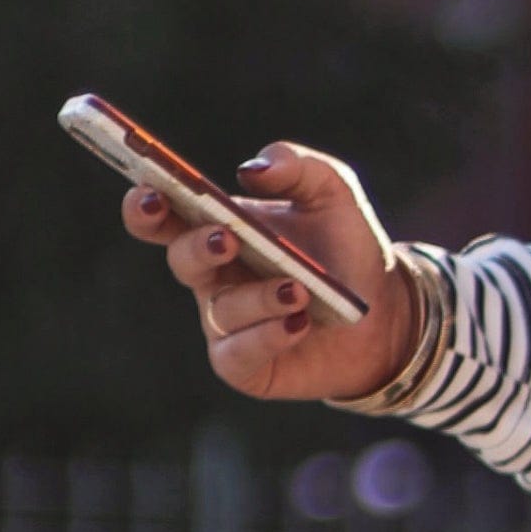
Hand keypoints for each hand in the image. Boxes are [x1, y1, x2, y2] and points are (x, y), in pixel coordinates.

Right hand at [119, 139, 424, 406]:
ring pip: (222, 309)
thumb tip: (250, 170)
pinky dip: (267, 336)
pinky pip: (240, 353)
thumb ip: (296, 166)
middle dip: (198, 247)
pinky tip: (298, 323)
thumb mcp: (332, 194)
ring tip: (298, 289)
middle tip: (227, 238)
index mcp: (216, 227)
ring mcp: (225, 324)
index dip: (145, 205)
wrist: (385, 313)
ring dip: (258, 297)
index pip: (162, 215)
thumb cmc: (345, 249)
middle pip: (182, 259)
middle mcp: (212, 277)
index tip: (151, 192)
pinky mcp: (244, 365)